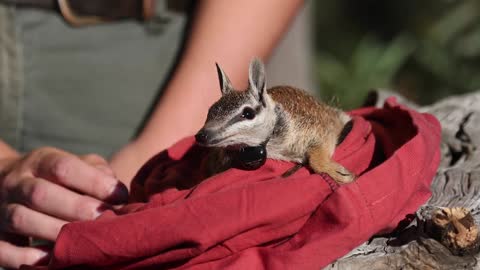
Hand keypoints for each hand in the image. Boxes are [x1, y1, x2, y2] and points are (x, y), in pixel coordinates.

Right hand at [0, 147, 127, 268]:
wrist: (5, 184)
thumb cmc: (56, 178)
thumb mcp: (75, 164)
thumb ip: (97, 172)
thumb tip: (117, 193)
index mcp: (40, 161)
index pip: (63, 167)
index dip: (93, 182)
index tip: (118, 196)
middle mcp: (17, 183)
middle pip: (41, 194)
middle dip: (77, 208)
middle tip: (104, 219)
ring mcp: (2, 209)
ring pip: (22, 220)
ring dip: (55, 232)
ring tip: (84, 241)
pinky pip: (4, 249)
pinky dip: (27, 257)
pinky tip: (53, 260)